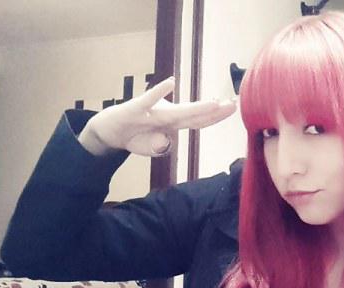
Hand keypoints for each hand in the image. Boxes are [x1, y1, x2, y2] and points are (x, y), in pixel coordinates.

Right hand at [79, 76, 237, 156]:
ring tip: (214, 103)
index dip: (216, 116)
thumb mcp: (151, 149)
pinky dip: (158, 92)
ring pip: (176, 111)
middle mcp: (167, 115)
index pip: (200, 121)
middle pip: (194, 115)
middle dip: (215, 110)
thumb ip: (161, 147)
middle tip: (234, 102)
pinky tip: (170, 83)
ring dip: (195, 108)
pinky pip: (148, 101)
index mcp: (174, 124)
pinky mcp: (135, 109)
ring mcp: (152, 112)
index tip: (234, 108)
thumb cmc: (136, 136)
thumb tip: (166, 140)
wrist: (109, 131)